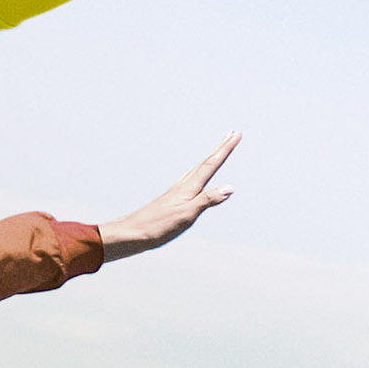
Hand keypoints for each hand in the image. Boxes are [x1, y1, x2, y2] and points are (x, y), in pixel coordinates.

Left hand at [97, 134, 237, 263]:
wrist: (132, 233)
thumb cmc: (158, 226)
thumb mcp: (187, 215)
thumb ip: (208, 200)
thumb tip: (229, 187)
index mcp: (188, 188)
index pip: (211, 165)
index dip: (225, 150)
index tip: (236, 135)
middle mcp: (183, 185)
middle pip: (205, 162)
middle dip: (220, 148)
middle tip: (232, 134)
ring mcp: (177, 191)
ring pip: (198, 169)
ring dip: (211, 158)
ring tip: (218, 150)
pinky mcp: (172, 199)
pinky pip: (192, 179)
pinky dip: (200, 172)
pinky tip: (197, 177)